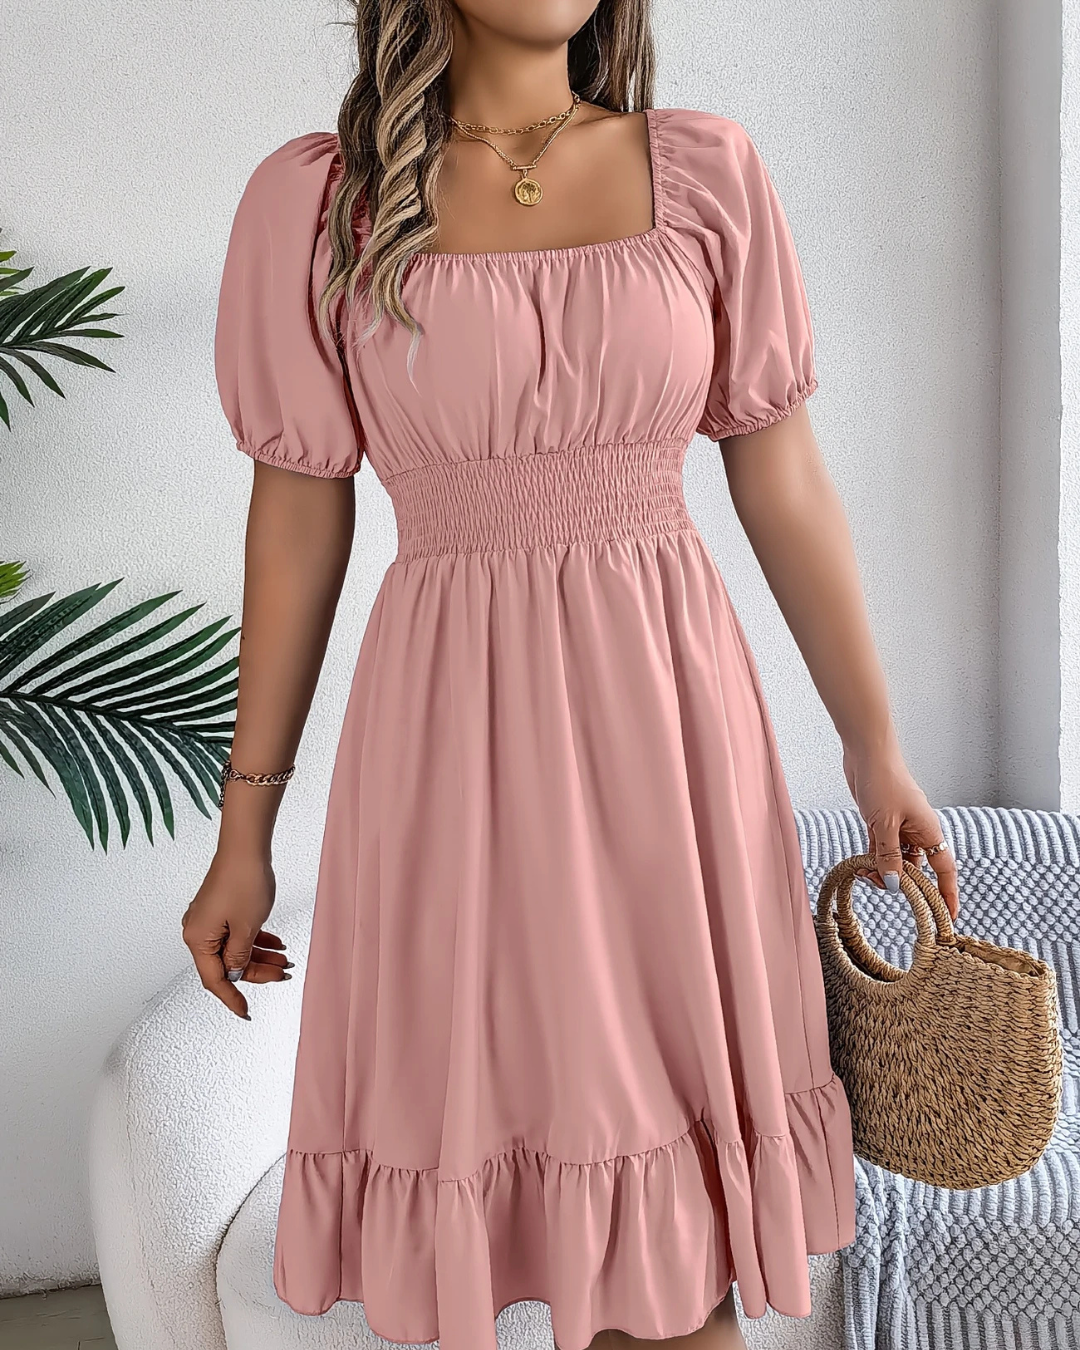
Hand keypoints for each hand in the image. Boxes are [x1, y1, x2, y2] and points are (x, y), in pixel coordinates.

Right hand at [182, 847, 290, 1018]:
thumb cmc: (243, 881)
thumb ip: (240, 956)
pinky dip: (256, 939)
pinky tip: (276, 942)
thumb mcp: (246, 928)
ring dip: (260, 955)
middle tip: (282, 974)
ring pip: (235, 948)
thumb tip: (234, 973)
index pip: (215, 980)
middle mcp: (198, 931)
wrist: (246, 847)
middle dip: (256, 971)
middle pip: (227, 964)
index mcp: (198, 940)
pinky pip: (236, 933)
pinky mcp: (220, 909)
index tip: (245, 1012)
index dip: (232, 997)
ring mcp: (209, 919)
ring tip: (285, 959)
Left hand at [842, 744, 959, 921]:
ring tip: (864, 873)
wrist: (866, 752)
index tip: (949, 917)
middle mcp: (918, 831)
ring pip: (896, 860)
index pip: (944, 869)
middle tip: (879, 886)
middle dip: (902, 883)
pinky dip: (872, 858)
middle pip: (917, 868)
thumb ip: (889, 857)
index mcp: (929, 830)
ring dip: (883, 871)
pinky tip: (860, 865)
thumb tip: (896, 886)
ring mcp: (899, 826)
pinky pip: (881, 849)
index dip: (947, 893)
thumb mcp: (884, 825)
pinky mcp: (881, 821)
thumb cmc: (882, 781)